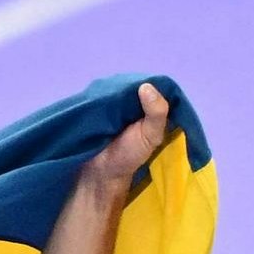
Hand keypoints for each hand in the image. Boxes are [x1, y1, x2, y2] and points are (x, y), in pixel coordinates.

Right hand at [74, 82, 171, 200]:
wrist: (100, 171)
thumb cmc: (129, 155)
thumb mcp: (151, 135)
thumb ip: (157, 113)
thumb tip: (146, 86)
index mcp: (149, 107)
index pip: (150, 84)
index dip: (145, 82)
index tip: (137, 85)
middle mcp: (132, 102)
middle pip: (130, 83)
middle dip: (125, 85)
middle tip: (118, 89)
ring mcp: (113, 103)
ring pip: (114, 87)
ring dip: (110, 89)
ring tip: (106, 92)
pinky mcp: (96, 106)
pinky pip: (98, 94)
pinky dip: (97, 94)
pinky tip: (96, 95)